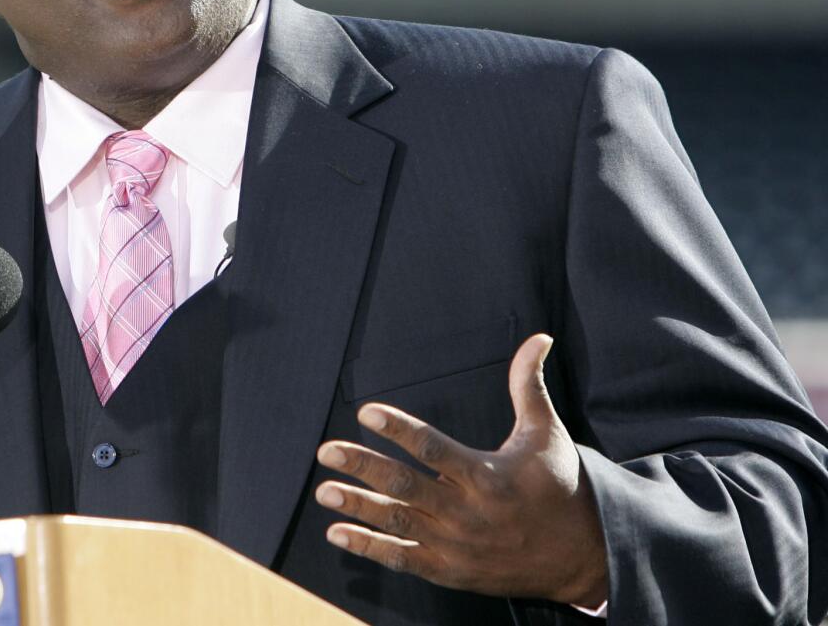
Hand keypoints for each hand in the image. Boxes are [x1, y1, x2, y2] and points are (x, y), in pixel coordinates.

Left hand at [315, 334, 607, 607]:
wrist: (583, 556)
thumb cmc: (560, 486)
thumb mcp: (547, 434)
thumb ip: (529, 385)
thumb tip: (539, 338)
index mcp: (487, 475)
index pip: (433, 448)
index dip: (399, 429)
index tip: (367, 411)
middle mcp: (467, 511)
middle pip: (405, 486)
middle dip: (363, 467)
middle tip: (327, 450)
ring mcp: (457, 545)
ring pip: (398, 524)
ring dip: (357, 506)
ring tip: (324, 490)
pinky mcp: (451, 570)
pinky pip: (403, 560)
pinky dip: (369, 547)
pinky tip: (337, 532)